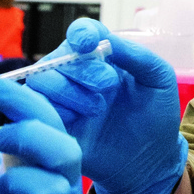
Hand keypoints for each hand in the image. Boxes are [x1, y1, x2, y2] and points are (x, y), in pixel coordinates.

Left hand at [0, 75, 90, 193]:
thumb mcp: (33, 176)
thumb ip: (26, 147)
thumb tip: (7, 106)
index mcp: (63, 163)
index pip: (49, 120)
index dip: (21, 98)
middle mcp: (66, 184)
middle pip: (58, 148)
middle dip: (26, 137)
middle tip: (0, 141)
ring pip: (35, 186)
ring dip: (11, 186)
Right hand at [18, 18, 186, 193]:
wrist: (148, 161)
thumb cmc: (155, 116)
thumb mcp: (158, 79)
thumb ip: (137, 55)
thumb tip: (107, 40)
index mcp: (103, 57)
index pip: (82, 32)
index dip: (81, 33)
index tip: (87, 44)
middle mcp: (78, 74)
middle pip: (58, 57)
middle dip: (81, 68)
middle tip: (108, 86)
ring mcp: (63, 100)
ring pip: (41, 81)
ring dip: (68, 91)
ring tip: (97, 109)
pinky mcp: (52, 124)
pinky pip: (35, 110)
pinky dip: (54, 112)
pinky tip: (78, 121)